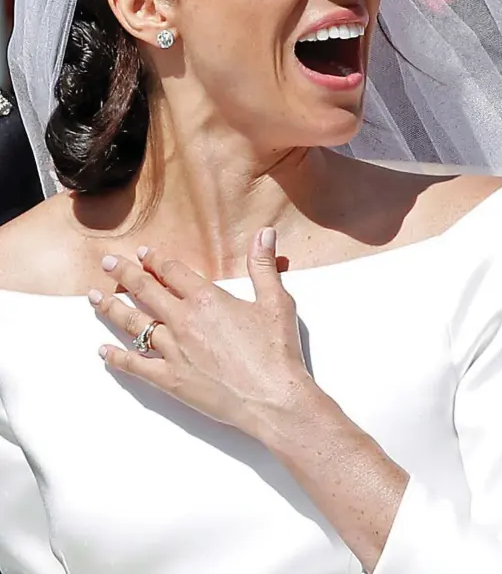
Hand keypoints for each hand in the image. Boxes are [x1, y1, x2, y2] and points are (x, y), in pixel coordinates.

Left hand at [88, 228, 311, 440]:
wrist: (272, 399)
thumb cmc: (275, 352)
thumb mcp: (275, 301)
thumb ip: (262, 265)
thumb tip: (264, 233)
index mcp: (206, 300)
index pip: (172, 272)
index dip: (156, 260)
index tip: (142, 253)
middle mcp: (183, 321)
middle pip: (145, 290)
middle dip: (123, 274)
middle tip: (106, 263)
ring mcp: (173, 351)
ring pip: (134, 324)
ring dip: (111, 309)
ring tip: (94, 298)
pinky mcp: (170, 380)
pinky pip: (135, 365)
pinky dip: (117, 358)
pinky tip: (103, 351)